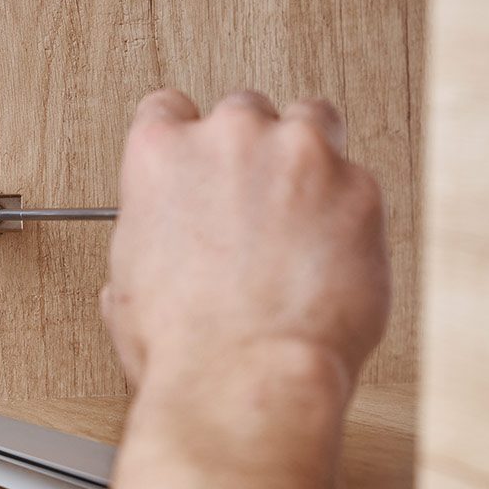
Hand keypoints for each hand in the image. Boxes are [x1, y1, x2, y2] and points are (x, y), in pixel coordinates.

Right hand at [103, 89, 389, 405]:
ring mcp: (299, 156)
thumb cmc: (185, 346)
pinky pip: (358, 182)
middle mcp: (229, 138)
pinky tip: (332, 257)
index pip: (169, 110)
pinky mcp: (359, 188)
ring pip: (312, 123)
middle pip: (245, 113)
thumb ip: (147, 239)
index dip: (187, 143)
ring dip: (307, 161)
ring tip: (303, 218)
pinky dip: (349, 212)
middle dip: (251, 155)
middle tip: (256, 209)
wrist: (245, 379)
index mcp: (161, 154)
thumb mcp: (130, 285)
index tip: (200, 167)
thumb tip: (156, 254)